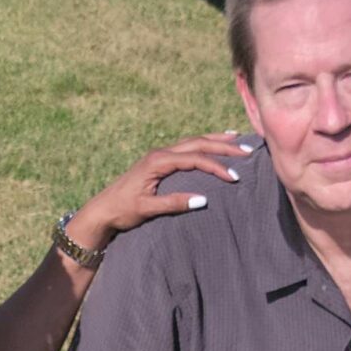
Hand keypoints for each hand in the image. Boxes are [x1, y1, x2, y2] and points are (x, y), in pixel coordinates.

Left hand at [68, 132, 252, 250]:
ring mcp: (160, 155)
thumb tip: (203, 200)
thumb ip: (174, 203)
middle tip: (248, 150)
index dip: (216, 167)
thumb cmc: (123, 211)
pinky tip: (214, 145)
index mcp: (158, 162)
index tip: (234, 177)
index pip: (194, 159)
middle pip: (197, 143)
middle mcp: (160, 153)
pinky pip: (187, 148)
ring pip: (193, 142)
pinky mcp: (160, 161)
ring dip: (215, 141)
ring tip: (237, 139)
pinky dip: (204, 145)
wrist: (102, 209)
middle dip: (223, 146)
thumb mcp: (147, 209)